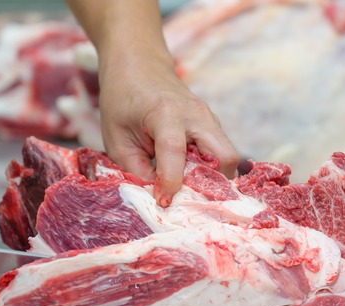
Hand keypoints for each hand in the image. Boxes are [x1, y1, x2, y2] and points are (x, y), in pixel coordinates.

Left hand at [99, 55, 238, 206]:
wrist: (138, 65)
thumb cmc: (123, 99)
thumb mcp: (117, 139)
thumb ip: (136, 170)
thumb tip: (156, 198)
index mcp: (166, 112)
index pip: (176, 152)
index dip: (170, 183)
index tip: (162, 201)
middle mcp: (196, 114)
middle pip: (224, 157)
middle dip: (210, 184)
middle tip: (186, 198)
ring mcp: (210, 118)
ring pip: (227, 158)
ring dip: (212, 178)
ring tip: (186, 187)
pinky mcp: (212, 125)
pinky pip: (220, 153)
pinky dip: (210, 170)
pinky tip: (189, 175)